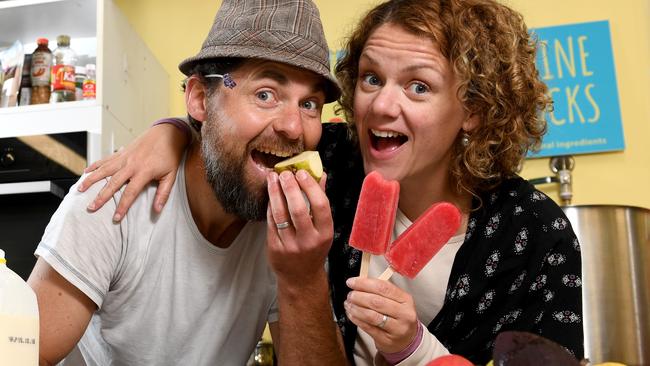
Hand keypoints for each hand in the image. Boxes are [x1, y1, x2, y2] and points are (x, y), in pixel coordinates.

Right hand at [78, 123, 188, 220]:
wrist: (167, 133)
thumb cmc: (169, 155)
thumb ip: (163, 193)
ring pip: (104, 170)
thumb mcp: (171, 176)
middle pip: (113, 183)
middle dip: (101, 197)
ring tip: (80, 190)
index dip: (123, 206)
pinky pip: (105, 159)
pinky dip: (95, 165)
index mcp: (144, 171)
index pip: (130, 192)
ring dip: (91, 180)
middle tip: (91, 208)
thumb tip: (157, 210)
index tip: (116, 217)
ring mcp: (124, 157)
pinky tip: (86, 172)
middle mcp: (131, 164)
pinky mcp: (122, 152)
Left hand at [266, 170, 332, 286]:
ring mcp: (291, 246)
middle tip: (284, 173)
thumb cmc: (313, 248)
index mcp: (325, 233)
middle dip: (290, 188)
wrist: (300, 277)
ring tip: (273, 179)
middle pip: (298, 209)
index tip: (302, 173)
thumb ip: (321, 201)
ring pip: (281, 214)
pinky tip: (270, 195)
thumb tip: (321, 175)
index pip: (321, 206)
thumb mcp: (323, 229)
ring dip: (275, 193)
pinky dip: (270, 206)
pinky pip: (271, 223)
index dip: (311, 187)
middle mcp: (309, 241)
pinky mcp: (276, 248)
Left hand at [344, 277, 418, 353]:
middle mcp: (403, 314)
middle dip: (359, 296)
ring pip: (371, 315)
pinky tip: (352, 314)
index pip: (383, 287)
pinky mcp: (386, 339)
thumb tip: (360, 282)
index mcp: (406, 300)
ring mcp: (396, 328)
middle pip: (376, 301)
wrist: (407, 340)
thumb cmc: (399, 317)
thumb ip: (381, 291)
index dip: (365, 283)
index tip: (352, 282)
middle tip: (350, 295)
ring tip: (348, 304)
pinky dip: (356, 319)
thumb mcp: (397, 301)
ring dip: (356, 308)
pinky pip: (368, 327)